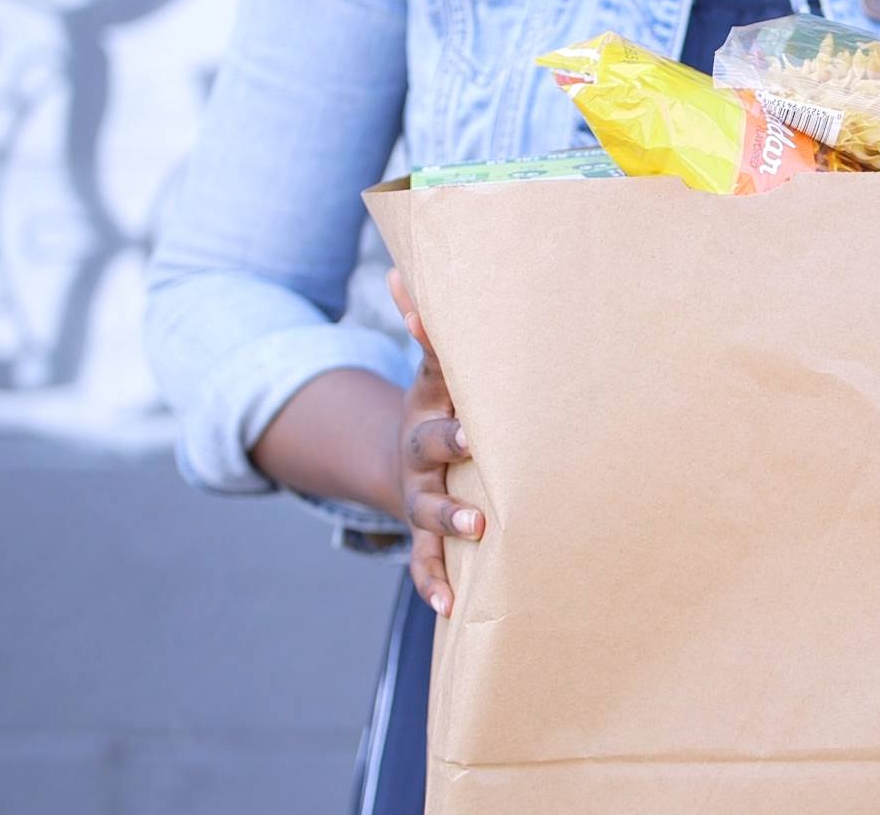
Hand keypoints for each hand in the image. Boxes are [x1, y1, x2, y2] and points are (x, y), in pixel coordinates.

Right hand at [387, 268, 485, 615]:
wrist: (404, 462)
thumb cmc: (439, 411)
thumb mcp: (433, 374)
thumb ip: (428, 330)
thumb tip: (403, 271)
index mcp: (427, 412)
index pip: (435, 394)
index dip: (446, 392)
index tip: (468, 405)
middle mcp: (420, 458)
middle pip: (431, 453)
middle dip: (451, 453)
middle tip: (476, 460)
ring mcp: (420, 498)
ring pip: (430, 513)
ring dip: (449, 523)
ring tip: (477, 529)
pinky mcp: (426, 535)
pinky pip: (425, 562)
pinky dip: (434, 583)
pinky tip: (451, 608)